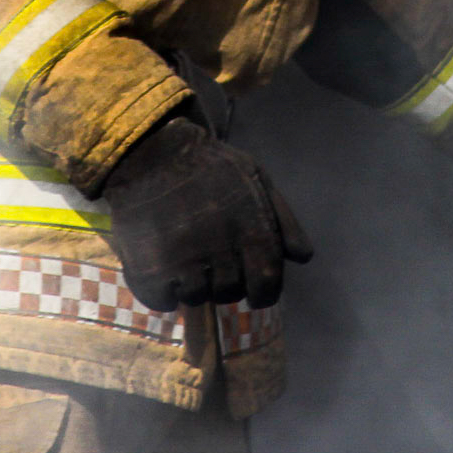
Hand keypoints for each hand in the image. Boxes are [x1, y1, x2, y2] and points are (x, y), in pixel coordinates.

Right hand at [99, 116, 314, 309]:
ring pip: (196, 297)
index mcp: (251, 231)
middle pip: (229, 293)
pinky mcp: (150, 270)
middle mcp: (221, 251)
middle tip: (210, 257)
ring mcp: (184, 262)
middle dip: (223, 281)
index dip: (261, 292)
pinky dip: (162, 289)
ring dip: (191, 284)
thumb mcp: (256, 178)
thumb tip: (301, 257)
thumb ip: (283, 219)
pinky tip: (161, 263)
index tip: (251, 289)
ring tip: (183, 255)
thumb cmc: (210, 165)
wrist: (152, 151)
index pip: (266, 287)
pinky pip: (163, 300)